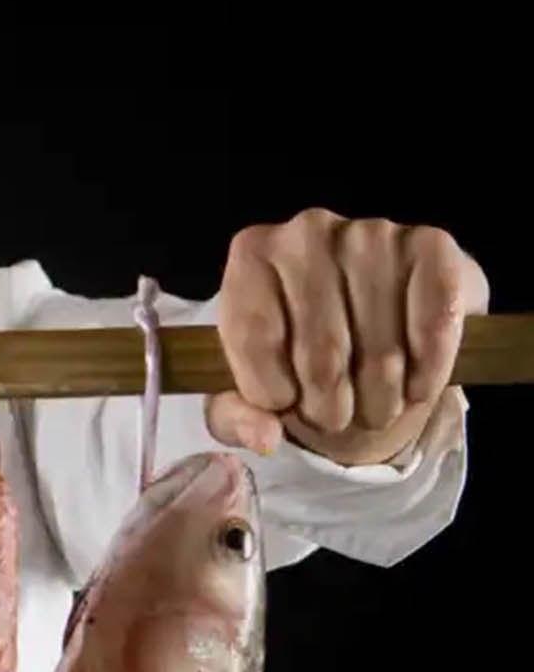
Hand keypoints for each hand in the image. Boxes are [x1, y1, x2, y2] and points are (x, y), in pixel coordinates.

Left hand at [208, 208, 488, 465]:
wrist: (372, 317)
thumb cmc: (297, 349)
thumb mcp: (251, 385)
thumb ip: (237, 415)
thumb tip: (265, 439)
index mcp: (251, 255)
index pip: (253, 338)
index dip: (270, 392)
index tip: (283, 405)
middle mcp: (307, 231)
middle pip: (321, 354)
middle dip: (330, 409)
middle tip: (336, 417)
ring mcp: (372, 233)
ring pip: (380, 353)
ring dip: (379, 401)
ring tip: (373, 404)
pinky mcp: (432, 246)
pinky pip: (433, 328)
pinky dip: (427, 373)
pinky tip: (417, 387)